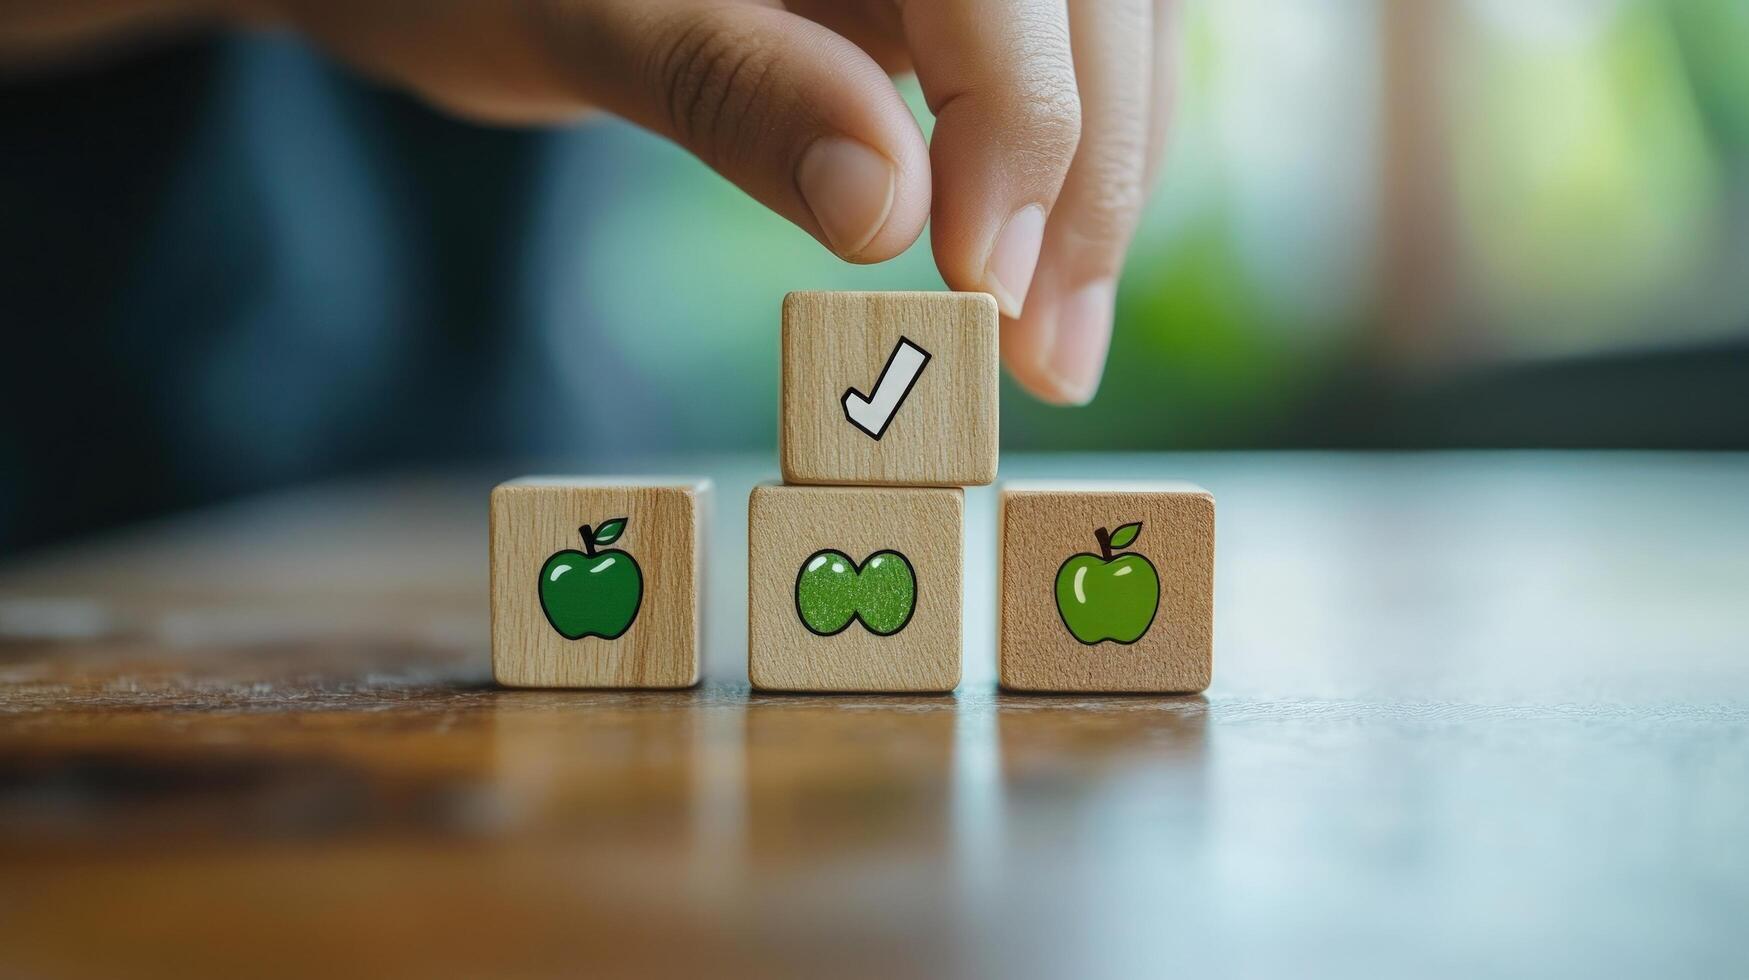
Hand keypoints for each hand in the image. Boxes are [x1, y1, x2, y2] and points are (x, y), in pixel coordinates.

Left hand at [238, 0, 1176, 402]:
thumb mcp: (581, 23)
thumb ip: (734, 89)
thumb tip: (891, 206)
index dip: (1024, 124)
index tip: (986, 283)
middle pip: (1095, 5)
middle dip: (1089, 175)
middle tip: (1049, 351)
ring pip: (1100, 34)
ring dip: (1097, 184)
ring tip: (1055, 340)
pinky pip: (1047, 59)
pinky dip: (1055, 165)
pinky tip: (1033, 264)